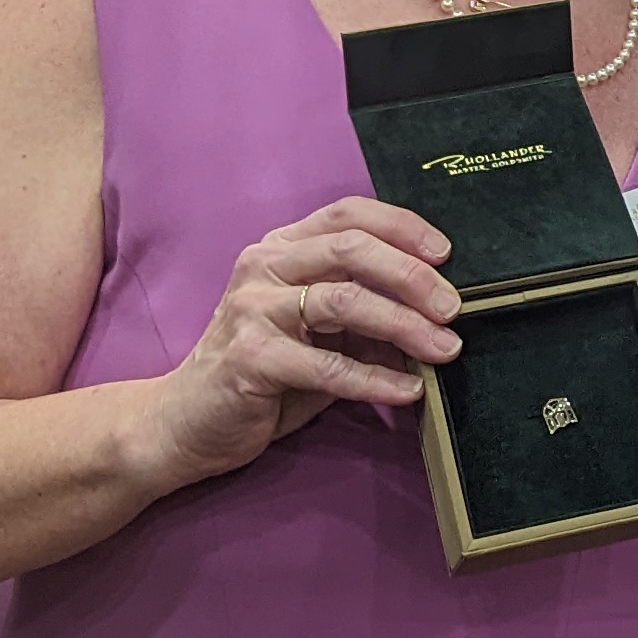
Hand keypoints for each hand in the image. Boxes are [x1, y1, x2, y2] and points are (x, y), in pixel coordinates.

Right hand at [133, 197, 458, 496]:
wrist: (184, 423)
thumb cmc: (260, 375)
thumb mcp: (316, 336)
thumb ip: (363, 319)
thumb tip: (434, 318)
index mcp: (280, 249)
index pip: (347, 215)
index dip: (401, 226)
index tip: (445, 253)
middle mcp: (263, 267)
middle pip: (351, 249)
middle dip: (411, 276)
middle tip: (452, 308)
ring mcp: (252, 309)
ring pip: (344, 301)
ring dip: (404, 325)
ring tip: (445, 349)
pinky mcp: (250, 358)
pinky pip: (328, 365)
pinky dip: (376, 379)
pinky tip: (409, 391)